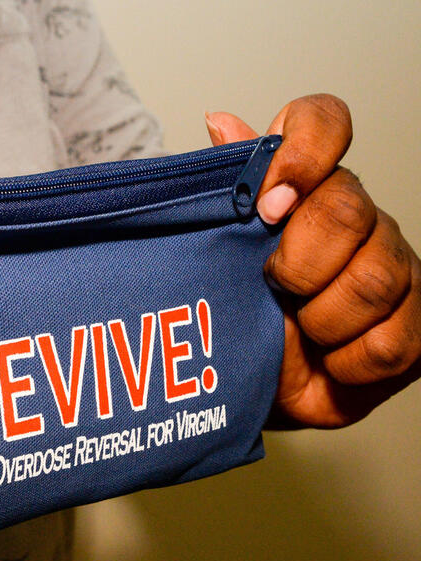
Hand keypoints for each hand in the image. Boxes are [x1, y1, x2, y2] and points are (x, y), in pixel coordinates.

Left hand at [205, 94, 420, 427]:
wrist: (260, 380)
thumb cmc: (240, 308)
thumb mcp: (219, 252)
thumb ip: (225, 189)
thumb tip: (220, 121)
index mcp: (309, 187)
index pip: (323, 121)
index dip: (302, 150)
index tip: (269, 204)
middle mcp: (360, 217)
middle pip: (345, 210)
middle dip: (297, 263)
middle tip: (273, 287)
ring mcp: (396, 268)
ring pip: (372, 280)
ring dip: (319, 319)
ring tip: (299, 328)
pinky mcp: (417, 327)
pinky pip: (388, 344)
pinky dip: (343, 363)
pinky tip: (328, 358)